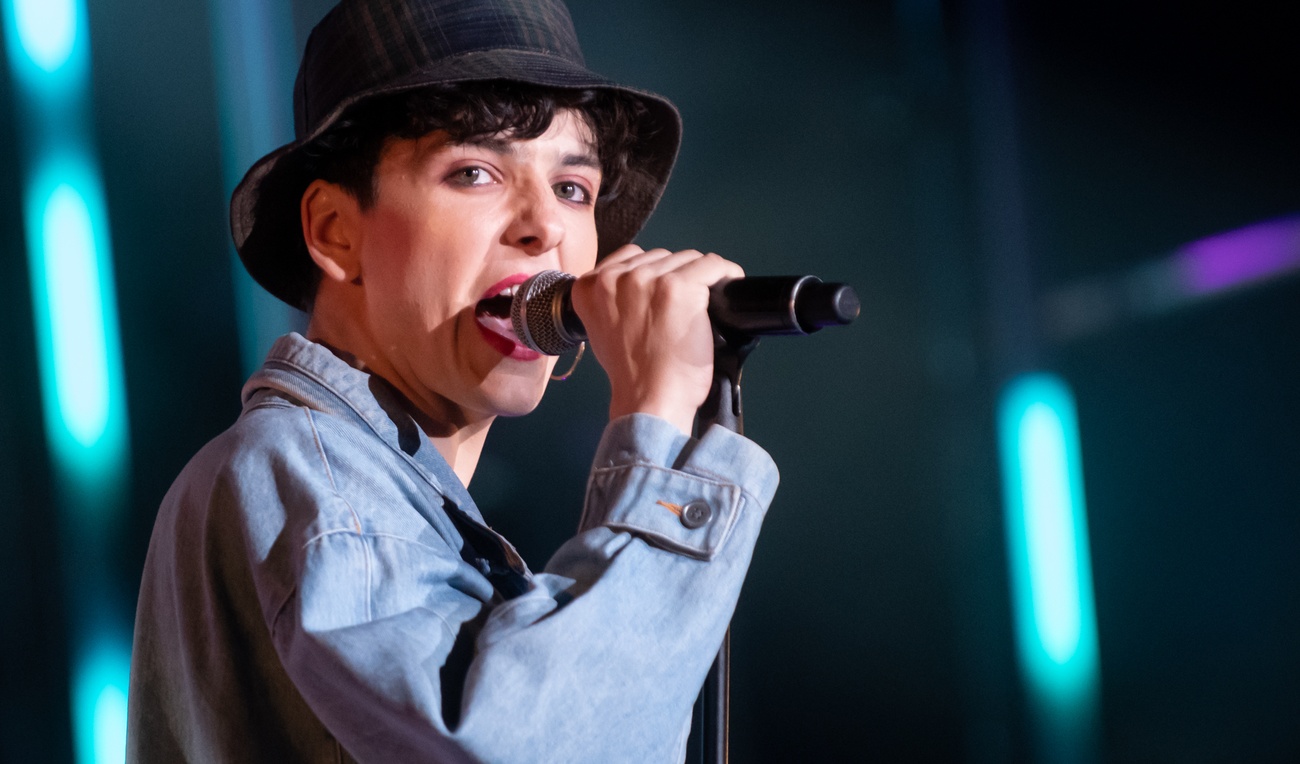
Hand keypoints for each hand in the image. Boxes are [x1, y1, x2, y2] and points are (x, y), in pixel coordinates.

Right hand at [569, 245, 744, 435]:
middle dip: (674, 277)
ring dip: (699, 278)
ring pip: (686, 260)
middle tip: (683, 308)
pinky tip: (729, 284)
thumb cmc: (632, 374)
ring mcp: (648, 280)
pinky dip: (725, 273)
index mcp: (589, 287)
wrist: (649, 400)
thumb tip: (641, 288)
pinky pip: (711, 265)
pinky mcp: (679, 288)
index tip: (665, 292)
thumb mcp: (602, 330)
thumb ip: (612, 302)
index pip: (630, 257)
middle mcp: (615, 277)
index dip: (653, 274)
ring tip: (703, 303)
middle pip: (660, 257)